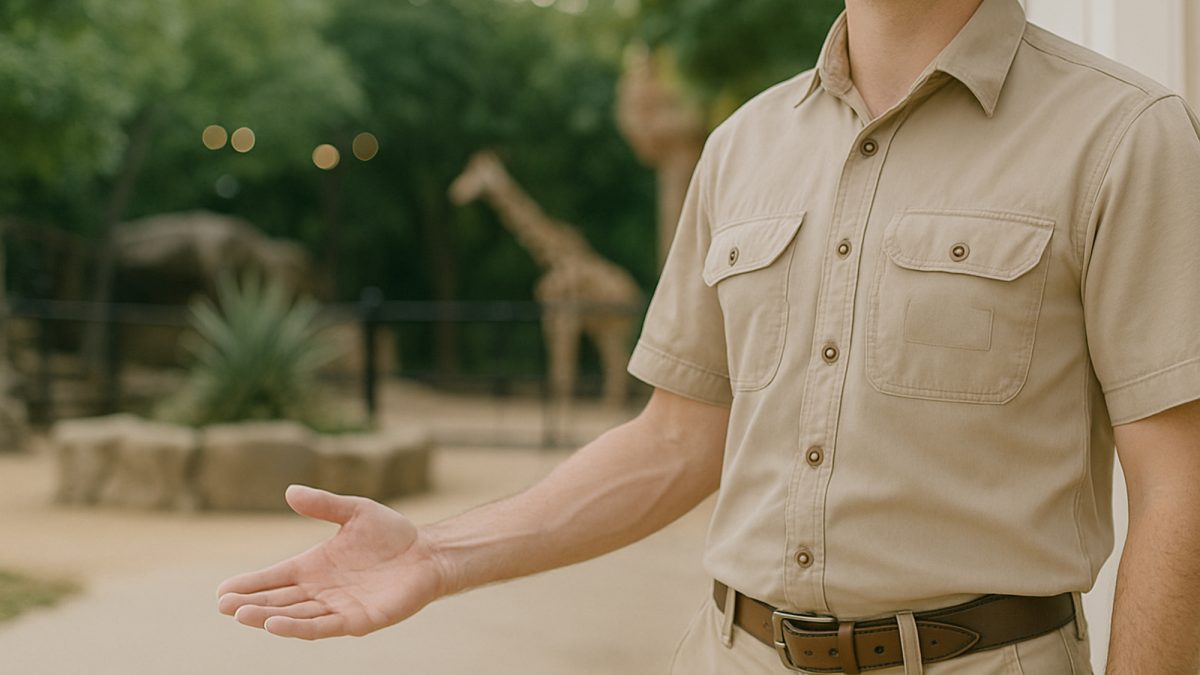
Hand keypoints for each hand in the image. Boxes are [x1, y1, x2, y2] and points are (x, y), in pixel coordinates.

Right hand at [216, 484, 446, 638]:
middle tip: (223, 606)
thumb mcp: (355, 511)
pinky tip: (274, 624)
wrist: (428, 553)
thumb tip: (289, 491)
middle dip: (250, 604)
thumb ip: (324, 505)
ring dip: (268, 616)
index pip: (275, 578)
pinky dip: (297, 626)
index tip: (222, 591)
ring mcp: (337, 607)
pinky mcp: (357, 621)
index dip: (249, 584)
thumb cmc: (392, 534)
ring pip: (295, 616)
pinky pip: (322, 627)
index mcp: (315, 566)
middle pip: (278, 600)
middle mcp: (321, 590)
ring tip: (241, 614)